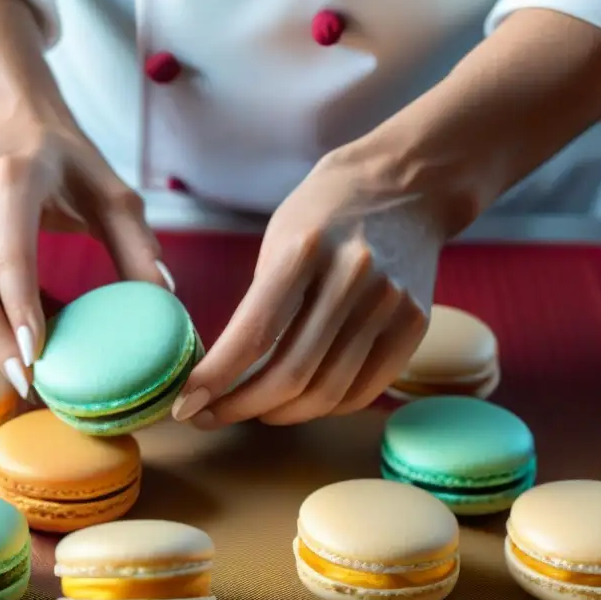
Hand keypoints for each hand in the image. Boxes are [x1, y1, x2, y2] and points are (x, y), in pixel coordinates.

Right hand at [0, 119, 171, 398]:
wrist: (5, 125)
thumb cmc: (67, 163)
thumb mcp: (112, 193)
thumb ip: (138, 244)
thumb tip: (164, 300)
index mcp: (10, 179)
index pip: (9, 258)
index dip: (19, 313)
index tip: (35, 360)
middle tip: (31, 386)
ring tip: (32, 360)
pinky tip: (13, 335)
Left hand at [172, 153, 444, 427]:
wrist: (408, 183)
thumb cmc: (327, 211)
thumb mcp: (279, 238)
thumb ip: (260, 302)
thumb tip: (226, 371)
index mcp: (305, 250)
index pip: (254, 333)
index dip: (216, 379)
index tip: (185, 404)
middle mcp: (352, 278)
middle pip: (291, 374)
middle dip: (241, 407)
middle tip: (210, 416)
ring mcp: (390, 305)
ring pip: (328, 392)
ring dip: (280, 414)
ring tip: (252, 412)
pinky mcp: (415, 325)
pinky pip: (364, 391)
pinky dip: (325, 407)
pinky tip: (299, 402)